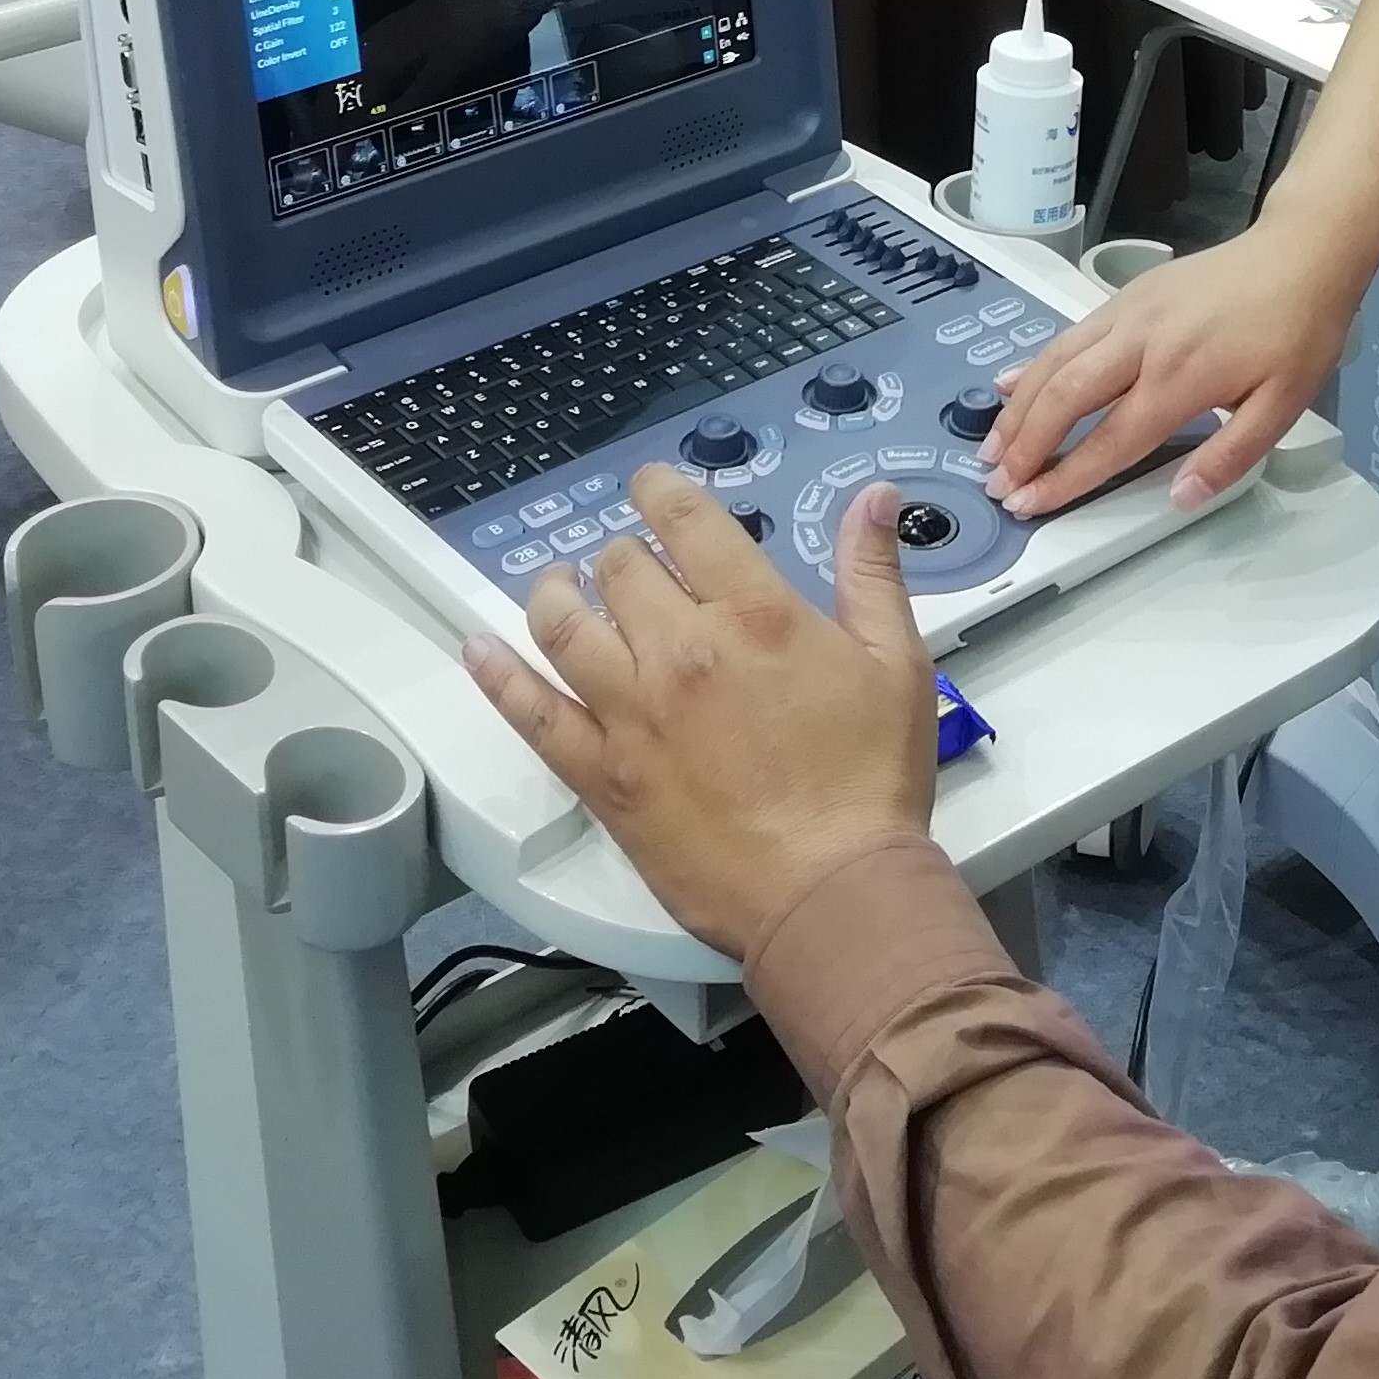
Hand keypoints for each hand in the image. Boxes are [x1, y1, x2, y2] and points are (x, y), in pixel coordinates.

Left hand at [465, 467, 941, 962]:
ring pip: (563, 625)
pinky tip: (480, 650)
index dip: (660, 491)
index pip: (686, 522)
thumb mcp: (898, 663)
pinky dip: (498, 676)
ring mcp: (631, 713)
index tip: (649, 487)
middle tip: (634, 566)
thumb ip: (873, 573)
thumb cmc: (871, 781)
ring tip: (559, 585)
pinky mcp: (602, 774)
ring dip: (555, 593)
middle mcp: (681, 651)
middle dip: (626, 555)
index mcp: (755, 615)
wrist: (829, 891)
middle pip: (622, 569)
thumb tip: (873, 497)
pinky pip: (531, 714)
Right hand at [981, 215, 1363, 519]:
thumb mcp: (1283, 405)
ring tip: (993, 446)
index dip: (1065, 478)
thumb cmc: (1296, 331)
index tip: (1029, 503)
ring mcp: (1129, 313)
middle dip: (1026, 445)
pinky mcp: (1127, 294)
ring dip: (1020, 407)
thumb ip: (1229, 457)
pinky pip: (1070, 334)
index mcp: (1181, 378)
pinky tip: (1013, 383)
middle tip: (998, 482)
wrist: (1301, 252)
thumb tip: (1180, 498)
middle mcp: (1143, 343)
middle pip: (1066, 398)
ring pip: (1057, 362)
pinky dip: (1036, 362)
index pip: (1110, 440)